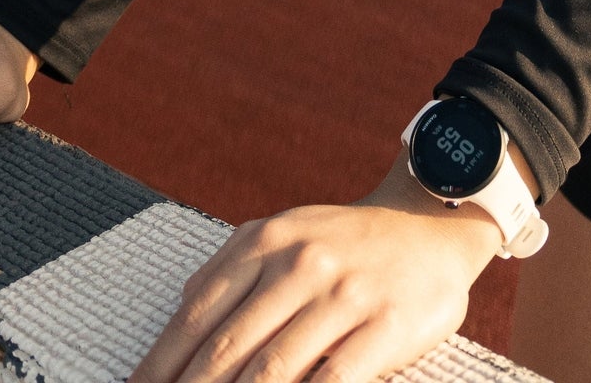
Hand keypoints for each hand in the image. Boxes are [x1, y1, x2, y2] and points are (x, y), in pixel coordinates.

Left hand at [131, 160, 503, 382]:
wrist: (429, 224)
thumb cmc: (345, 241)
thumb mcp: (285, 231)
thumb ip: (232, 269)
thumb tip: (178, 318)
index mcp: (266, 241)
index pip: (198, 313)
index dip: (161, 364)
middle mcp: (300, 262)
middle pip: (228, 348)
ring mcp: (343, 294)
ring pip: (273, 370)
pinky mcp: (384, 325)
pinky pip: (333, 381)